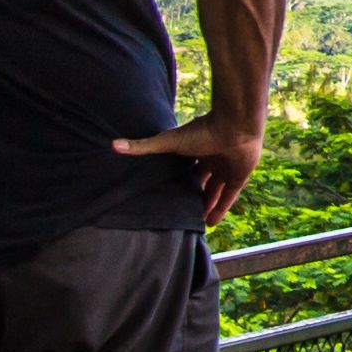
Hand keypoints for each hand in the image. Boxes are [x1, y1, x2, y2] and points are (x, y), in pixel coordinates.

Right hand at [116, 118, 268, 218]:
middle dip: (192, 195)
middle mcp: (211, 159)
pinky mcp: (238, 177)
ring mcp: (226, 168)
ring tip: (194, 224)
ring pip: (215, 191)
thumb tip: (112, 145)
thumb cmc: (201, 131)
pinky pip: (229, 197)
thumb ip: (143, 146)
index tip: (165, 195)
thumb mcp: (168, 141)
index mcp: (194, 149)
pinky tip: (210, 224)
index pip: (184, 169)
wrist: (235, 127)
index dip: (177, 181)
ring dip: (206, 205)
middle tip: (180, 213)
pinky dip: (220, 209)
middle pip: (200, 181)